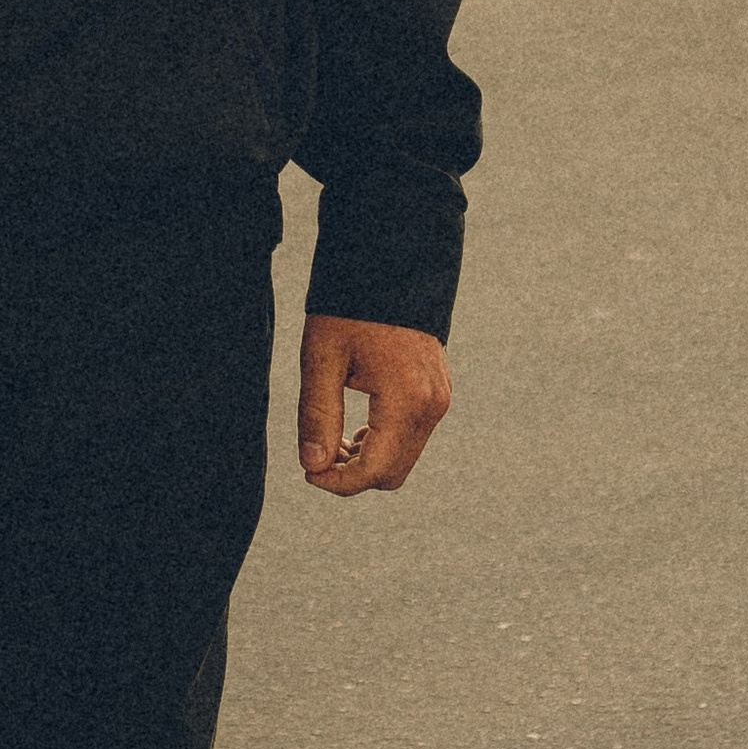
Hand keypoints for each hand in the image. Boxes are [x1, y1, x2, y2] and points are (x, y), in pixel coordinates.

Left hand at [298, 313, 449, 496]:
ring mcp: (440, 399)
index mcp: (406, 399)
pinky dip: (384, 443)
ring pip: (404, 458)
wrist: (389, 265)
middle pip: (392, 474)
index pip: (374, 471)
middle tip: (316, 455)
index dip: (337, 482)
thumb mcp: (323, 357)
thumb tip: (313, 465)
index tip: (307, 472)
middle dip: (352, 475)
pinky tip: (356, 427)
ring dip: (367, 460)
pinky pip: (413, 437)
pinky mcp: (438, 393)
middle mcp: (432, 405)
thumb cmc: (350, 308)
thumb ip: (318, 415)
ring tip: (331, 438)